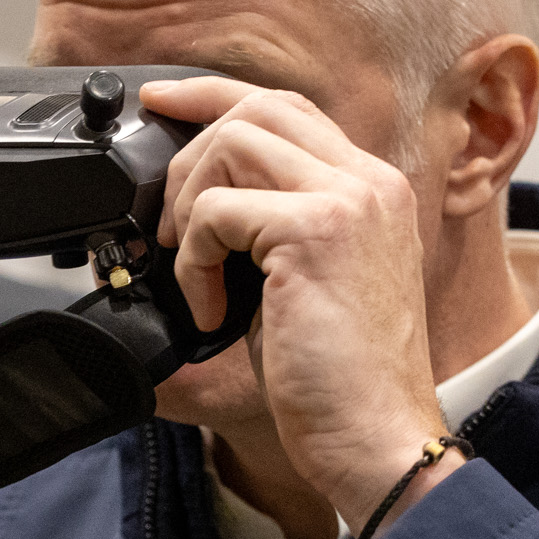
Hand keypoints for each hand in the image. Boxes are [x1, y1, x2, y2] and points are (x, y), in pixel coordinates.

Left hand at [145, 77, 455, 528]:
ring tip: (195, 271)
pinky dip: (195, 260)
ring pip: (233, 143)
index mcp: (370, 191)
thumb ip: (266, 235)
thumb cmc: (340, 385)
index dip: (215, 98)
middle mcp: (368, 183)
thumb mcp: (299, 289)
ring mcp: (347, 202)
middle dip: (189, 147)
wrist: (378, 440)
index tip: (159, 103)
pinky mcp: (316, 232)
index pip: (287, 107)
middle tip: (166, 222)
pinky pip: (218, 210)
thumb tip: (185, 216)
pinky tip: (210, 310)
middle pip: (257, 106)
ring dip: (189, 205)